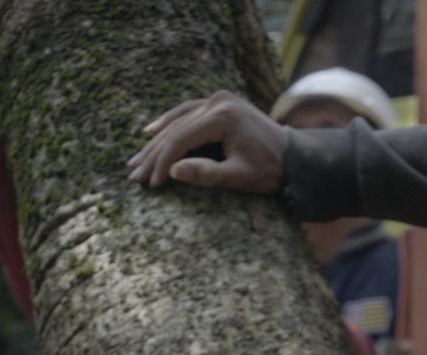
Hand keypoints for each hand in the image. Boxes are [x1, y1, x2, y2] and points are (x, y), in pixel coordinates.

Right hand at [128, 90, 287, 191]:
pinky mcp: (219, 103)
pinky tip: (151, 131)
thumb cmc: (269, 170)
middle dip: (154, 154)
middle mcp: (218, 101)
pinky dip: (169, 123)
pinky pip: (187, 112)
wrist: (293, 155)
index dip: (163, 161)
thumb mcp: (239, 177)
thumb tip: (173, 171)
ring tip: (136, 160)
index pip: (182, 139)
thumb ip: (206, 174)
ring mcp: (218, 99)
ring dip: (156, 141)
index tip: (151, 182)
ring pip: (178, 120)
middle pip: (176, 128)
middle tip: (134, 174)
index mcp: (223, 117)